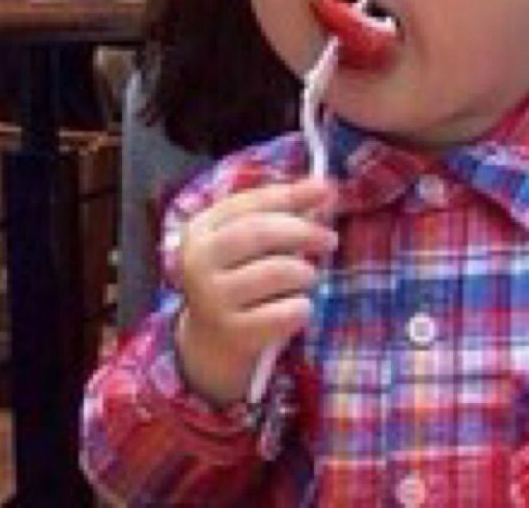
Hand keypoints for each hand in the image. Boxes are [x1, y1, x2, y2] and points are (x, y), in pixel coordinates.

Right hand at [174, 177, 337, 405]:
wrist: (212, 342)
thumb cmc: (242, 276)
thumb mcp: (253, 241)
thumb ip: (285, 210)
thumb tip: (324, 186)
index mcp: (202, 229)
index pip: (249, 202)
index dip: (290, 194)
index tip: (326, 190)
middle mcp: (198, 262)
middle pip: (259, 232)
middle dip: (303, 230)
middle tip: (330, 239)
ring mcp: (211, 300)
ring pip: (275, 271)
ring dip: (305, 272)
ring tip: (306, 278)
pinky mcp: (232, 333)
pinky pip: (284, 312)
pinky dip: (302, 306)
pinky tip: (299, 307)